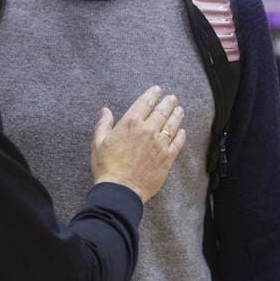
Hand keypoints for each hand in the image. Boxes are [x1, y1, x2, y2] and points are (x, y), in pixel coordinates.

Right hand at [91, 86, 185, 203]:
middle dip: (168, 102)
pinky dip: (181, 135)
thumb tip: (105, 110)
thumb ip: (103, 124)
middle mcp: (147, 130)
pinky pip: (177, 143)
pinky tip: (182, 131)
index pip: (145, 103)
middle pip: (162, 111)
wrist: (120, 190)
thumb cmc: (107, 167)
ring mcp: (159, 144)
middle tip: (172, 98)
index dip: (152, 94)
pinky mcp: (167, 158)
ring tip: (179, 109)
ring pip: (172, 124)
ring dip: (177, 115)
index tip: (157, 90)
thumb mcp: (98, 143)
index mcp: (130, 123)